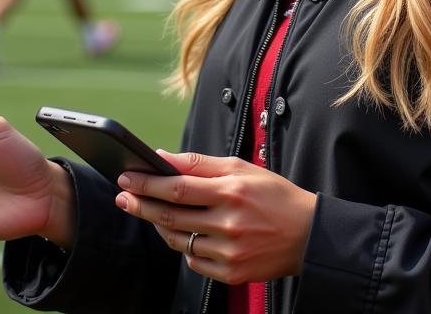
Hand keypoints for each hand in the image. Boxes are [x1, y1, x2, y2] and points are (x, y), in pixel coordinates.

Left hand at [114, 152, 316, 284]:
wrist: (307, 234)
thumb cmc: (274, 195)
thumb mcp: (241, 168)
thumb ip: (200, 163)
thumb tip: (163, 157)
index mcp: (231, 191)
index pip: (177, 186)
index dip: (147, 182)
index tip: (126, 177)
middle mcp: (228, 223)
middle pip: (170, 216)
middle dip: (141, 204)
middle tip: (123, 196)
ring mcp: (228, 252)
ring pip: (178, 241)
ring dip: (159, 225)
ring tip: (151, 211)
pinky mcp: (230, 274)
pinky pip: (193, 261)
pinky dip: (184, 246)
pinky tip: (185, 233)